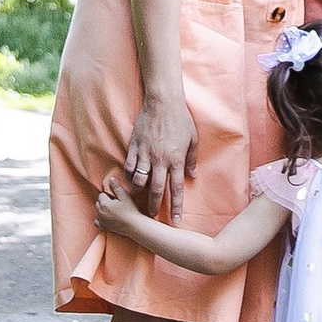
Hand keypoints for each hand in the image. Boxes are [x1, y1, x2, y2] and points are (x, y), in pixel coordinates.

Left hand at [94, 178, 147, 245]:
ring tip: (112, 209)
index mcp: (105, 204)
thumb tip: (110, 179)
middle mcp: (100, 212)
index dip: (108, 194)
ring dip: (102, 209)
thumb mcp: (125, 196)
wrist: (134, 225)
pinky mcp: (104, 227)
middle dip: (104, 201)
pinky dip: (100, 219)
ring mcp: (101, 220)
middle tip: (114, 202)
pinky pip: (96, 222)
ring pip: (97, 211)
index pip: (101, 195)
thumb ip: (116, 187)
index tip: (115, 197)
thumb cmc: (130, 210)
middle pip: (98, 202)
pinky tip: (106, 217)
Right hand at [125, 94, 194, 220]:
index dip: (176, 206)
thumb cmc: (180, 119)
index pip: (176, 188)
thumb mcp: (192, 139)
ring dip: (138, 192)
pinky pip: (129, 165)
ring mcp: (145, 153)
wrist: (163, 102)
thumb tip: (192, 175)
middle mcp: (160, 160)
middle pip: (156, 190)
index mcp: (176, 160)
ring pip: (138, 180)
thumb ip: (191, 159)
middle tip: (152, 216)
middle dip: (154, 206)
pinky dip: (129, 174)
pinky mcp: (134, 146)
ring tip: (138, 198)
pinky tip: (130, 178)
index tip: (175, 220)